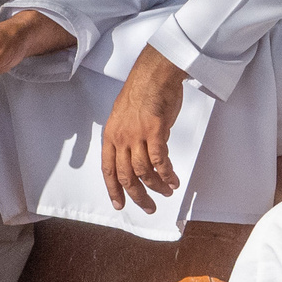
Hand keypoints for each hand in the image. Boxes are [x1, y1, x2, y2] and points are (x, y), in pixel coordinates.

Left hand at [100, 45, 185, 214]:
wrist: (154, 74)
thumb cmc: (142, 92)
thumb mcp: (124, 117)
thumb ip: (128, 138)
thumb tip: (139, 154)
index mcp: (110, 136)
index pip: (108, 170)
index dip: (113, 190)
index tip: (119, 204)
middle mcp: (121, 138)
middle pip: (126, 176)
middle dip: (137, 196)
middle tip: (148, 207)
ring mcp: (137, 135)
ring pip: (143, 171)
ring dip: (156, 186)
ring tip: (166, 192)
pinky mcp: (155, 131)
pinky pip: (160, 160)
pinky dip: (166, 174)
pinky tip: (173, 180)